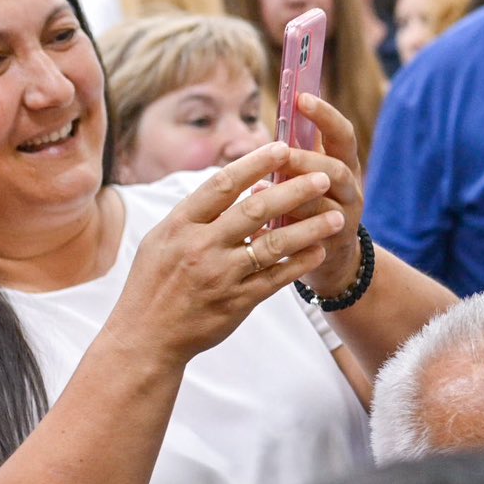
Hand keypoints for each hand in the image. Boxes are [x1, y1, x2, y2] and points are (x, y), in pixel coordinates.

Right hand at [110, 145, 343, 364]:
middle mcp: (200, 246)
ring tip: (337, 217)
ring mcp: (221, 275)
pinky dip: (300, 263)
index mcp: (180, 225)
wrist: (146, 337)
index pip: (222, 184)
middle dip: (294, 191)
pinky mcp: (237, 302)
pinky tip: (320, 251)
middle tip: (324, 176)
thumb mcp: (162, 240)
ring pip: (273, 245)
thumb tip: (234, 183)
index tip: (282, 146)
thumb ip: (196, 214)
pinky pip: (276, 279)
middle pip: (255, 210)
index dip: (255, 163)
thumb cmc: (154, 283)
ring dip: (309, 228)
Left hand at [278, 92, 368, 300]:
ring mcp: (346, 220)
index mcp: (344, 165)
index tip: (302, 97)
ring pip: (327, 207)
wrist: (328, 258)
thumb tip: (270, 128)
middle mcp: (351, 190)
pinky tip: (260, 225)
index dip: (326, 116)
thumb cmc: (307, 206)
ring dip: (296, 197)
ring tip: (262, 189)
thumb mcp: (306, 176)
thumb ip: (295, 155)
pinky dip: (286, 229)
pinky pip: (313, 238)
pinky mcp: (333, 247)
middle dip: (308, 161)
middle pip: (338, 170)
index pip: (342, 135)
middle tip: (280, 155)